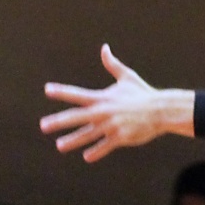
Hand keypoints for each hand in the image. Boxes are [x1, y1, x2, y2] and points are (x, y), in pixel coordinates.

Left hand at [40, 44, 194, 162]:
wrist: (161, 110)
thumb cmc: (143, 93)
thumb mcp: (127, 77)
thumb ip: (112, 65)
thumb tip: (104, 48)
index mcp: (103, 98)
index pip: (78, 94)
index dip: (62, 91)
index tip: (48, 90)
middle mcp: (104, 112)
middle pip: (76, 117)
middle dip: (58, 122)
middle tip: (43, 125)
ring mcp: (111, 126)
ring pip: (87, 135)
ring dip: (72, 140)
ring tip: (59, 146)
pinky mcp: (120, 137)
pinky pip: (105, 146)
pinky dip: (96, 151)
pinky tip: (87, 156)